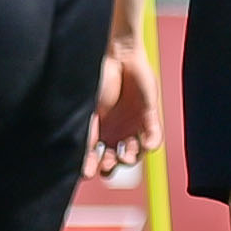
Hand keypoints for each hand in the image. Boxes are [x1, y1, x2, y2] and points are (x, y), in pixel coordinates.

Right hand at [93, 34, 156, 171]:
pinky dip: (152, 143)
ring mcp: (132, 125)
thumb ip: (85, 133)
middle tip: (107, 163)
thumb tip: (77, 160)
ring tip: (125, 155)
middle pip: (115, 160)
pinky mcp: (149, 116)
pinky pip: (153, 136)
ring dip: (131, 158)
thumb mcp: (87, 110)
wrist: (117, 57)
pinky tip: (146, 145)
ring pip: (135, 153)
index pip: (94, 158)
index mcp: (96, 132)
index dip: (91, 167)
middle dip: (111, 165)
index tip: (88, 172)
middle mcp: (114, 132)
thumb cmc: (96, 82)